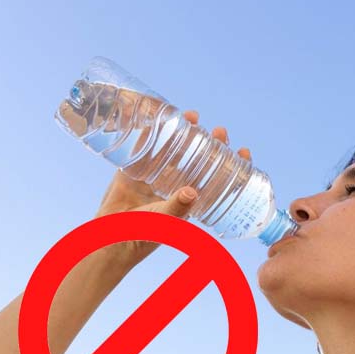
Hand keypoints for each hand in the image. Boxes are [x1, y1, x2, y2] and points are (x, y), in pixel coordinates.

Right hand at [93, 109, 252, 267]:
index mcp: (191, 197)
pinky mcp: (134, 168)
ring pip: (175, 147)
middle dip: (212, 142)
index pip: (217, 177)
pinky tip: (160, 117)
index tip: (243, 152)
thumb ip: (177, 207)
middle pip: (199, 157)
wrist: (112, 236)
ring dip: (185, 131)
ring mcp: (155, 174)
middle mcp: (175, 182)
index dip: (232, 164)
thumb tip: (192, 192)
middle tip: (220, 131)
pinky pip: (144, 145)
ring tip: (194, 117)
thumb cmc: (145, 234)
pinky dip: (151, 131)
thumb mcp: (166, 220)